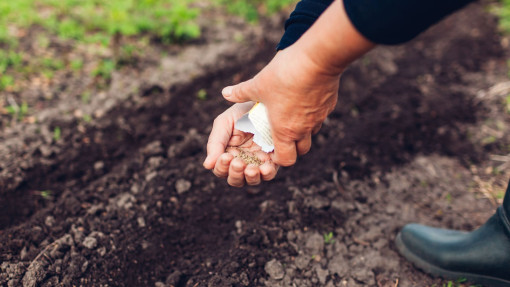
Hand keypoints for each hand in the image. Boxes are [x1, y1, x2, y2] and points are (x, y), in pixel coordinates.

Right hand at [203, 102, 278, 186]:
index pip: (221, 169)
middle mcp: (242, 160)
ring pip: (252, 180)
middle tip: (238, 162)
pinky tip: (265, 167)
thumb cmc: (242, 111)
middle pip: (235, 179)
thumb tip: (207, 166)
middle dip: (235, 174)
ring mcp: (258, 162)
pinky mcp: (274, 159)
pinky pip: (269, 173)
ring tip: (251, 169)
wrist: (264, 101)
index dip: (222, 167)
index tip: (226, 156)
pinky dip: (266, 173)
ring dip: (250, 177)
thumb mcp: (224, 123)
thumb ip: (215, 144)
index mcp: (227, 153)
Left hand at [222, 48, 341, 166]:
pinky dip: (312, 114)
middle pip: (301, 151)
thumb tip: (225, 93)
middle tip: (280, 134)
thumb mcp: (258, 84)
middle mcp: (304, 129)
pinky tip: (303, 98)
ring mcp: (319, 118)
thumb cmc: (284, 75)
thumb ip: (241, 92)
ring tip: (290, 115)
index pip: (285, 159)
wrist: (317, 59)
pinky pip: (320, 116)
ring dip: (302, 130)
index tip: (271, 148)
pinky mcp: (329, 106)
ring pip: (311, 133)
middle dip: (292, 147)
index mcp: (285, 130)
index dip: (278, 158)